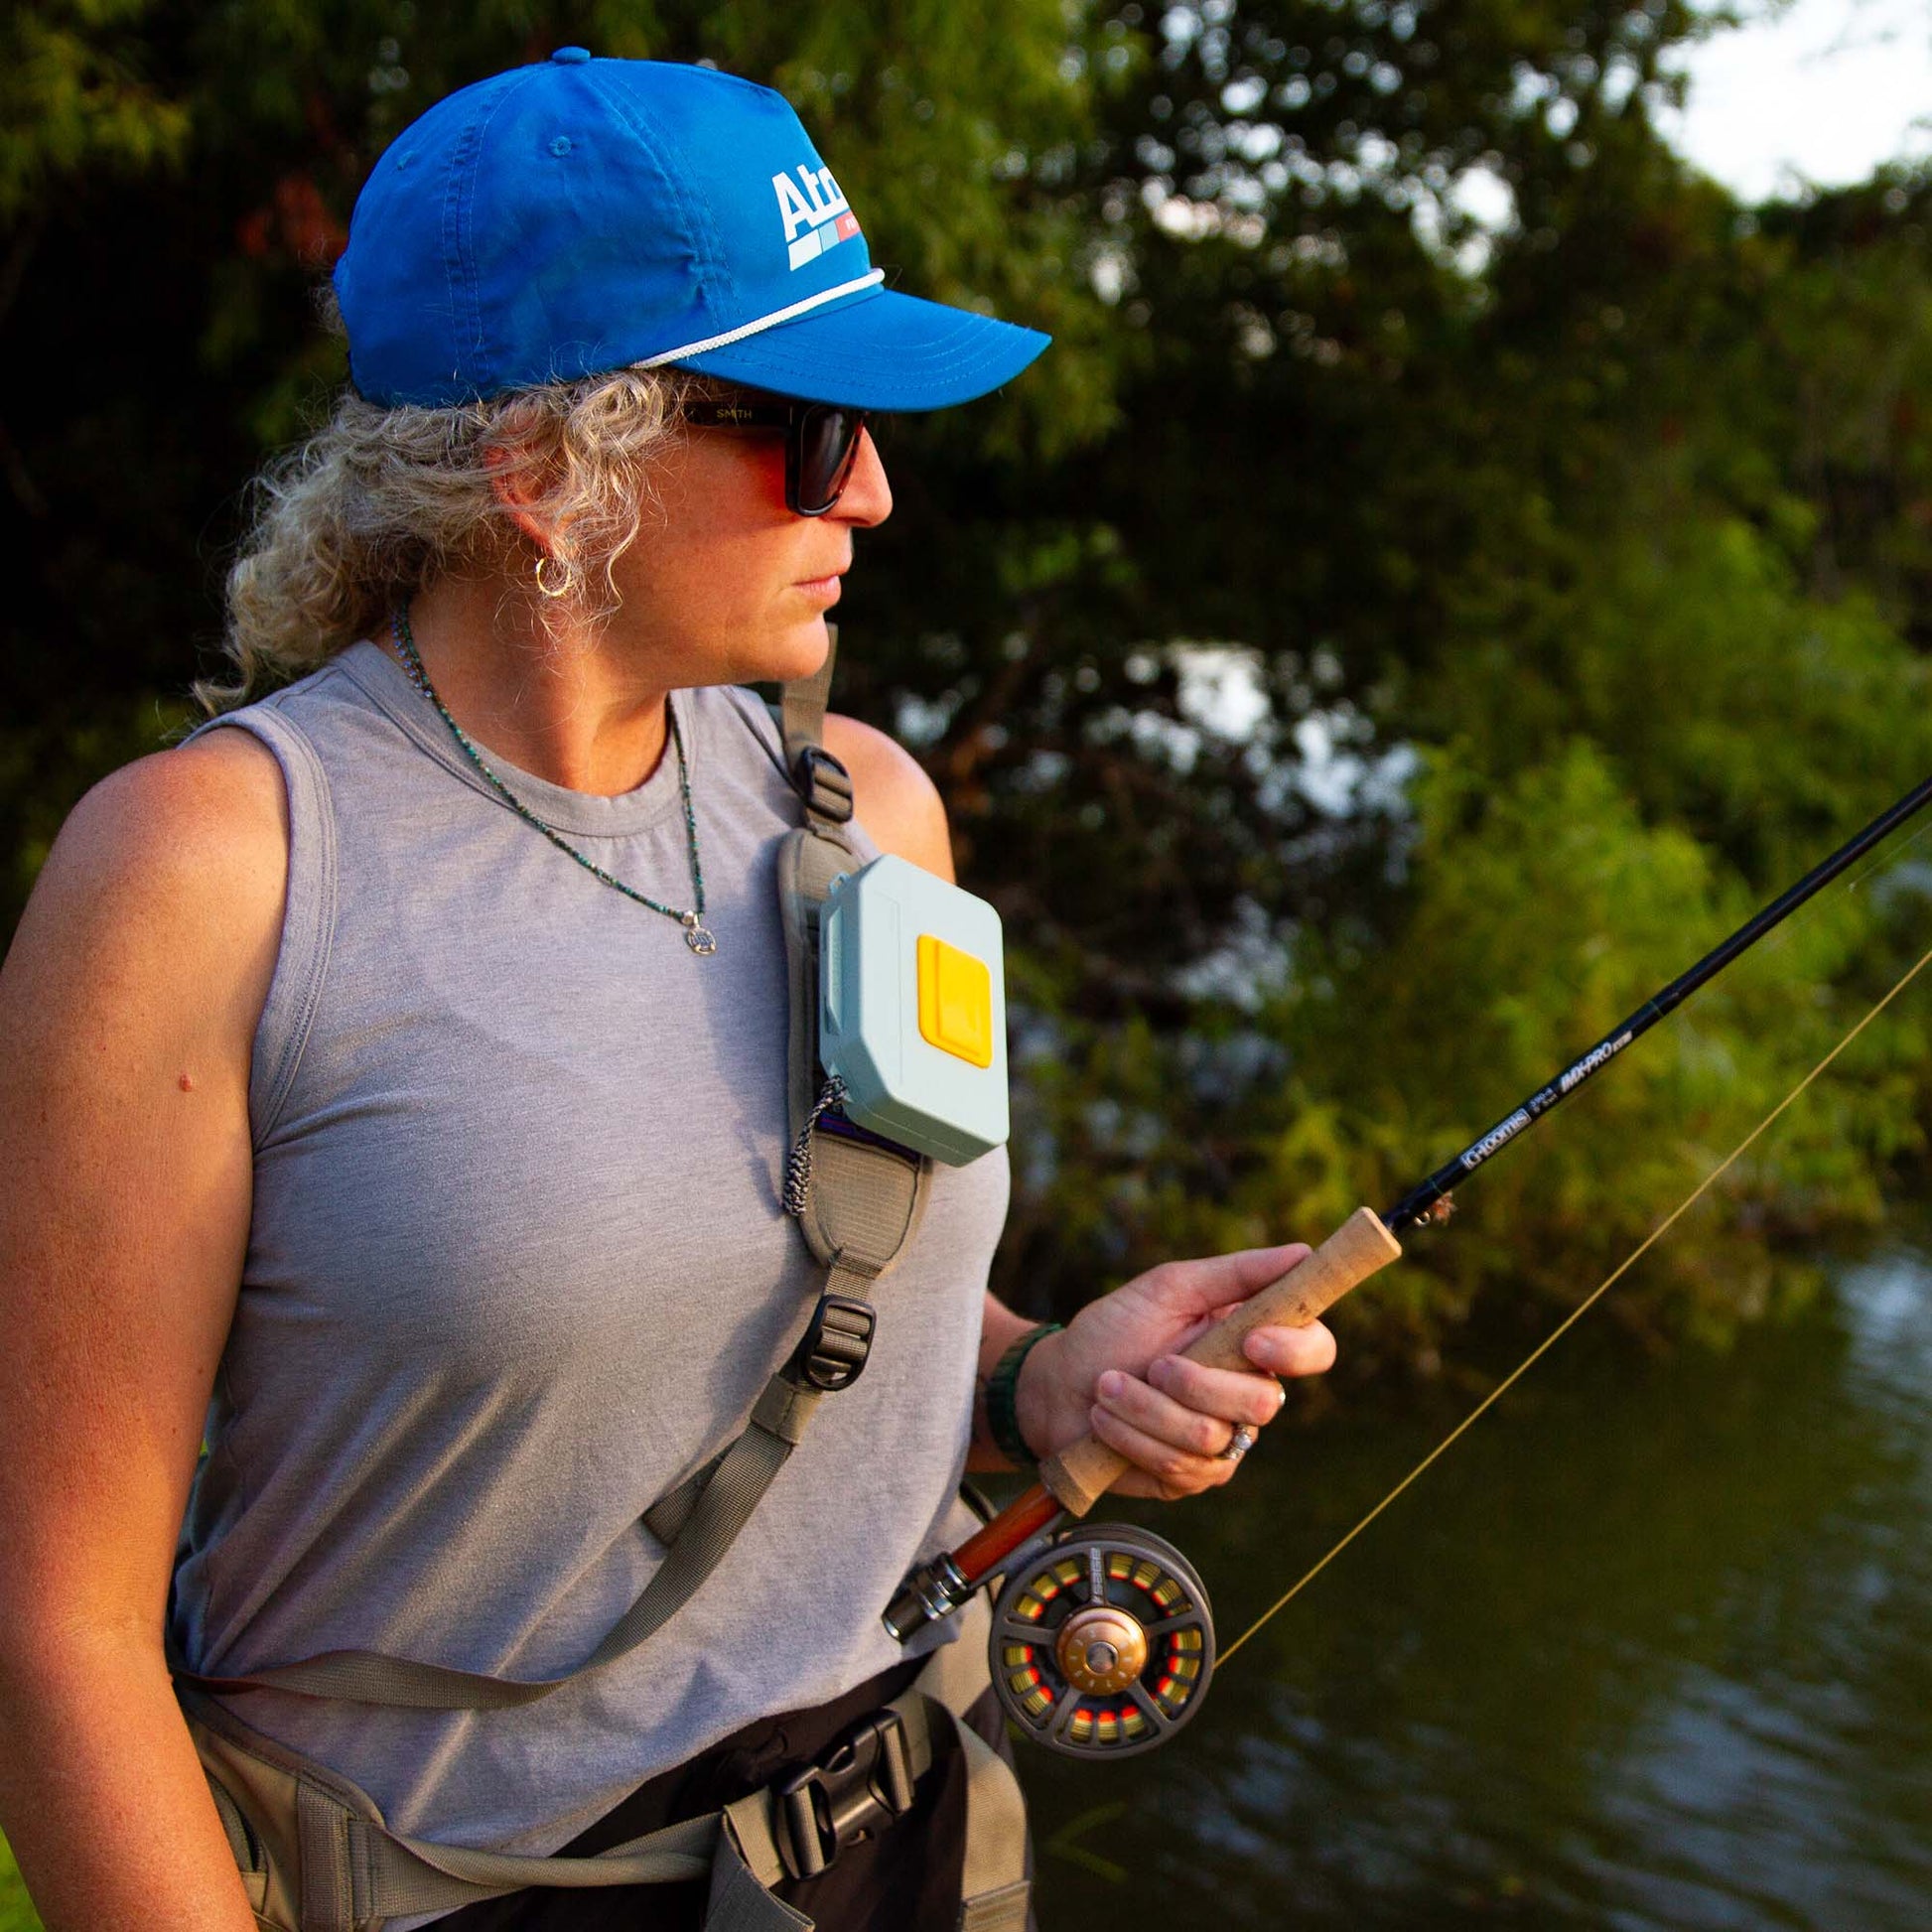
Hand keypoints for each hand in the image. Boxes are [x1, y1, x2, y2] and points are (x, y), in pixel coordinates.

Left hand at [1014, 1244, 1335, 1499]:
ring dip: (1146, 1407)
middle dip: (1197, 1382)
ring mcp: (1224, 1441)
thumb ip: (1236, 1273)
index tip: (1253, 1341)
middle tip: (1153, 1363)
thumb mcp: (1168, 1288)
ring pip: (1211, 1435)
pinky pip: (1179, 1465)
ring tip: (1107, 1387)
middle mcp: (1247, 1394)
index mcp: (1253, 1341)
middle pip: (1263, 1401)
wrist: (1056, 1386)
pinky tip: (1106, 1420)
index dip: (1295, 1350)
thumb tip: (1302, 1253)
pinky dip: (1132, 1435)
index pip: (1314, 1349)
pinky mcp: (1191, 1477)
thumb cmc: (1114, 1329)